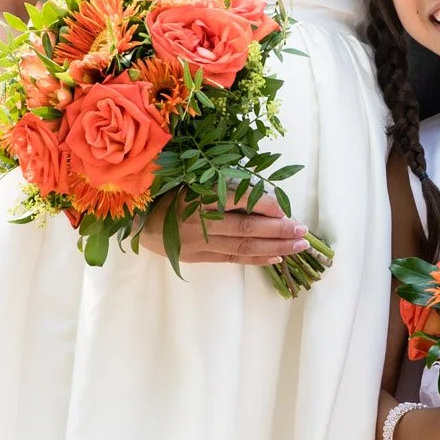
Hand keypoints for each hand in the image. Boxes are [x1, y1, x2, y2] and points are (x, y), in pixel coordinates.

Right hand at [162, 194, 308, 266]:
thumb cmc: (166, 194)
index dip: (263, 205)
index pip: (237, 201)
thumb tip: (260, 193)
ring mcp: (199, 242)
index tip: (283, 208)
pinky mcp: (199, 257)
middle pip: (246, 228)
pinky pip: (233, 258)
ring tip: (298, 245)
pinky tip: (276, 257)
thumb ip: (219, 186)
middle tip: (303, 230)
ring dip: (274, 247)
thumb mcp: (189, 181)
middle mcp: (199, 221)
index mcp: (196, 196)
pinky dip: (256, 258)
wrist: (136, 221)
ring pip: (243, 247)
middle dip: (278, 230)